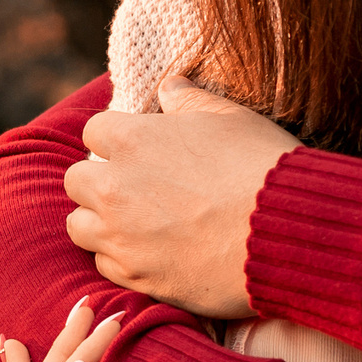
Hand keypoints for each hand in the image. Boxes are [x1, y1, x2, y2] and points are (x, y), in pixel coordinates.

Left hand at [65, 75, 294, 316]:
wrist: (285, 232)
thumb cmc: (262, 166)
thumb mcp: (231, 118)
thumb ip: (190, 100)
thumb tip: (170, 86)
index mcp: (132, 139)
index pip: (94, 131)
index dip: (118, 139)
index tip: (140, 150)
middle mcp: (115, 187)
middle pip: (76, 180)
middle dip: (100, 181)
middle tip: (135, 188)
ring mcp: (121, 235)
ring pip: (80, 226)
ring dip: (101, 222)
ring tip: (137, 223)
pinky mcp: (136, 275)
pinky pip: (105, 265)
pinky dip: (122, 258)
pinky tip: (154, 251)